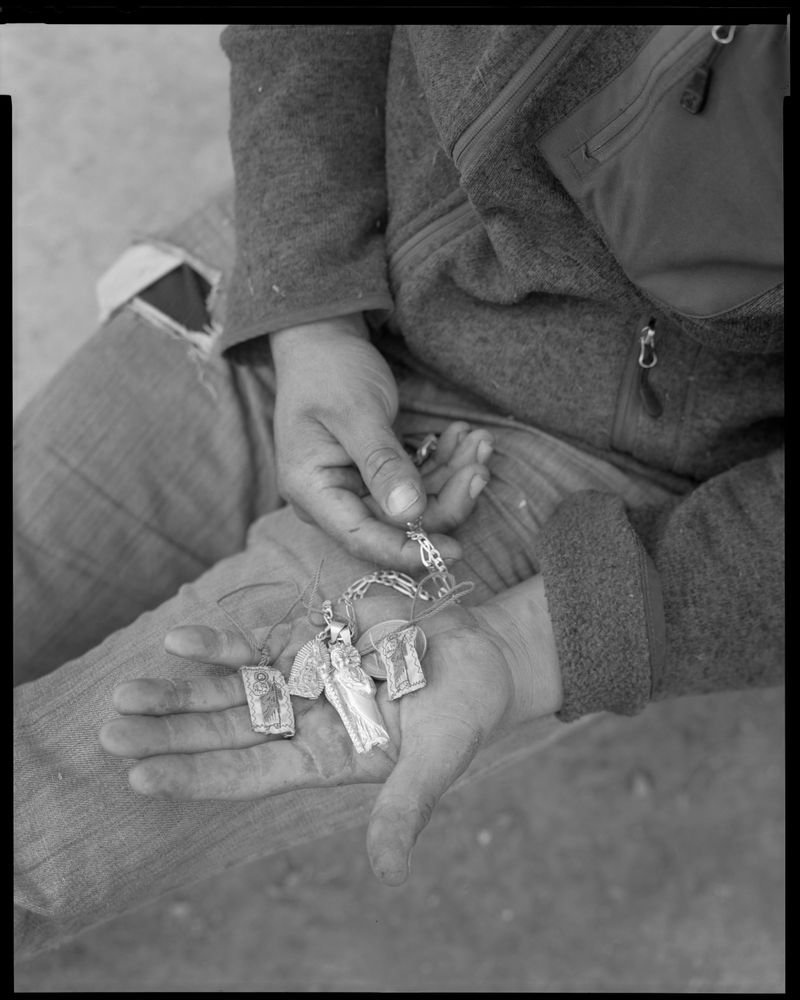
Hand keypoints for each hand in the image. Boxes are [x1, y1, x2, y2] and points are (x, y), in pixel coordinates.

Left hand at [100, 577, 560, 885]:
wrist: (483, 653)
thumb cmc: (466, 711)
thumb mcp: (437, 760)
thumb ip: (406, 809)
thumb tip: (389, 874)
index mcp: (327, 759)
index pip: (248, 774)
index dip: (195, 776)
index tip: (140, 776)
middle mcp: (306, 721)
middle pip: (225, 731)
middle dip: (169, 732)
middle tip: (107, 732)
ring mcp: (306, 678)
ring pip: (231, 688)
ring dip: (181, 690)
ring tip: (126, 693)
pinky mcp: (314, 636)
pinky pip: (259, 642)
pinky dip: (221, 643)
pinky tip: (179, 642)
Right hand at [271, 314, 490, 569]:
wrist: (321, 339)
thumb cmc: (328, 370)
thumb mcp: (356, 412)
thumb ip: (382, 464)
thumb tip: (409, 514)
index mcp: (313, 491)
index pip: (362, 539)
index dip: (408, 551)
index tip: (455, 552)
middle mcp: (334, 499)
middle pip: (399, 525)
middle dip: (446, 498)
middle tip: (481, 465)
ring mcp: (358, 487)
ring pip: (418, 503)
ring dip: (454, 475)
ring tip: (480, 441)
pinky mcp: (379, 475)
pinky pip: (420, 482)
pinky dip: (445, 462)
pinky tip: (464, 436)